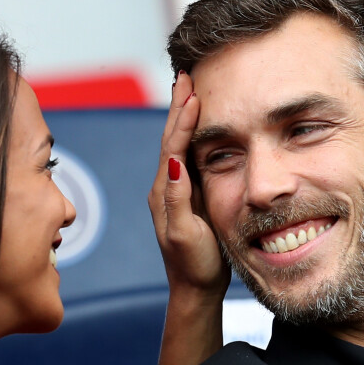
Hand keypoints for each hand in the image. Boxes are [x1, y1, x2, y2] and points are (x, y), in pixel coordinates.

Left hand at [150, 71, 227, 364]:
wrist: (195, 288)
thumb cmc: (193, 264)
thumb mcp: (184, 233)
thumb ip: (177, 198)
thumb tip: (174, 161)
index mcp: (166, 191)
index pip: (172, 145)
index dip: (182, 117)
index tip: (191, 89)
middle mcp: (166, 186)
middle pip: (170, 138)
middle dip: (178, 107)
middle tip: (185, 76)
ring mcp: (175, 191)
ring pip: (177, 145)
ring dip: (182, 117)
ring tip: (190, 93)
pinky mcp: (186, 197)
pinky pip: (186, 158)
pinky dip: (190, 136)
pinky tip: (198, 130)